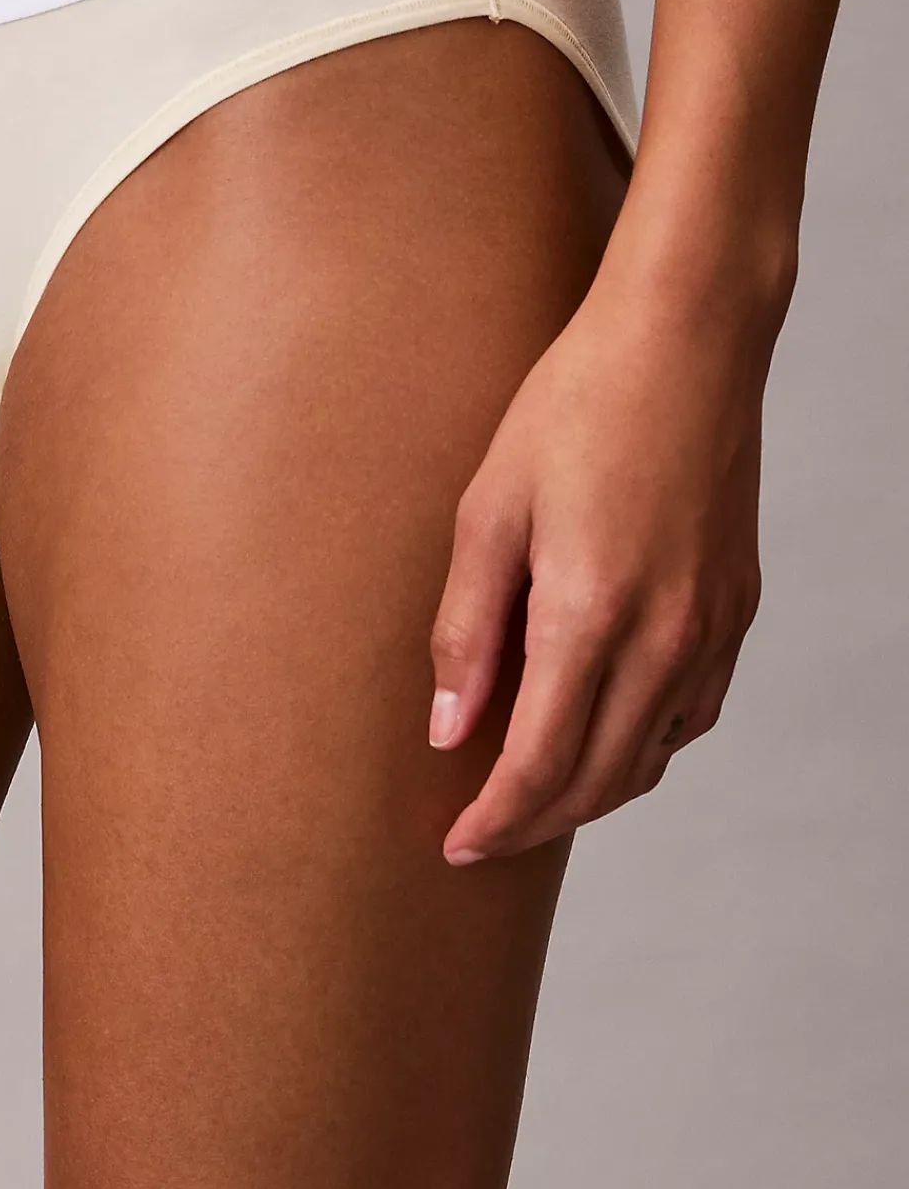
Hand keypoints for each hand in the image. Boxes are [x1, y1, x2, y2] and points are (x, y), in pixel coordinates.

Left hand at [428, 274, 767, 863]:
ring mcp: (712, 627)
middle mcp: (665, 638)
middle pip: (600, 780)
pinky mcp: (738, 608)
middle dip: (536, 821)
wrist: (685, 342)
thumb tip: (449, 729)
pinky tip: (605, 731)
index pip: (542, 765)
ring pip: (652, 756)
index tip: (455, 845)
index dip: (496, 818)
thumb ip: (468, 629)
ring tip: (533, 793)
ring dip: (591, 792)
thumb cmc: (575, 406)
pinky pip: (692, 712)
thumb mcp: (489, 509)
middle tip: (482, 834)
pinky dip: (645, 744)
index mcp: (591, 615)